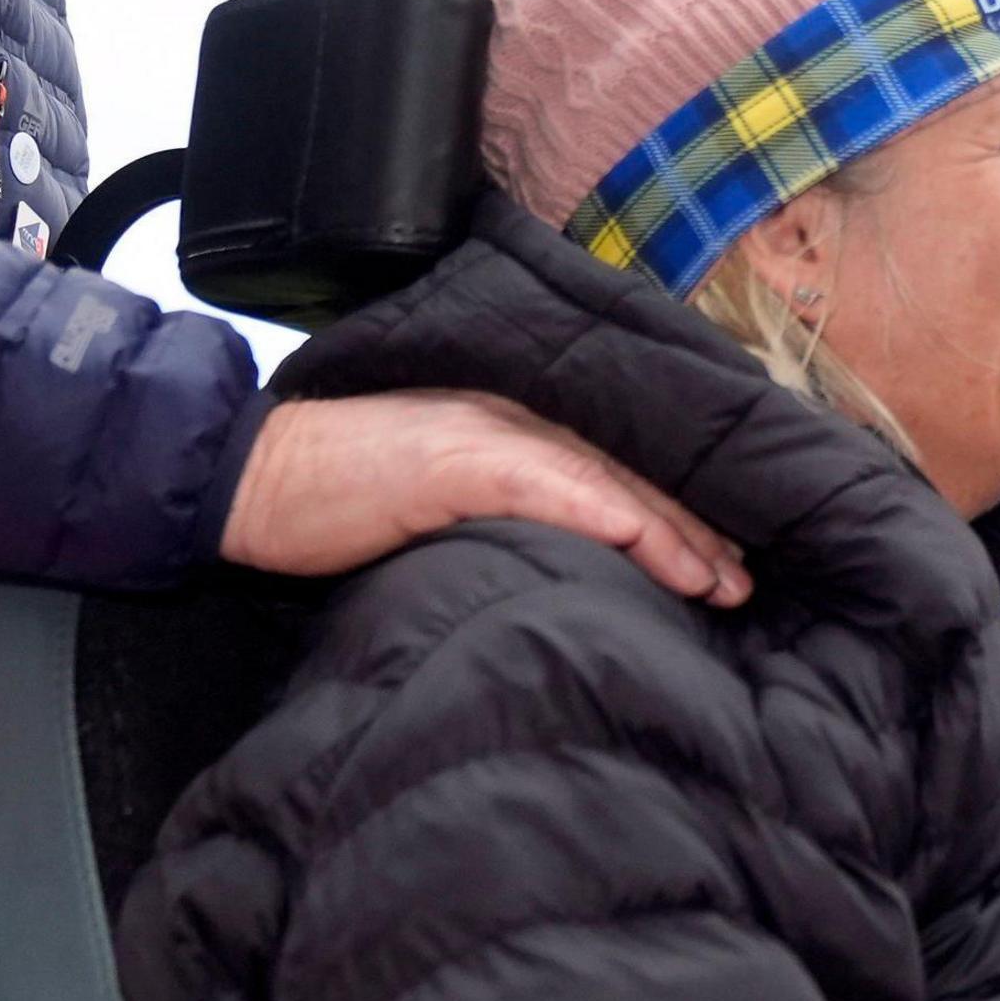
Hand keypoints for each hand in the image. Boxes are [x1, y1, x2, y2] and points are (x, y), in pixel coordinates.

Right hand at [219, 389, 750, 600]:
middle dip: (698, 527)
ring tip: (721, 583)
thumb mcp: (441, 500)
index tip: (728, 556)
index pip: (621, 464)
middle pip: (633, 471)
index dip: (680, 508)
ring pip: (608, 481)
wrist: (252, 479)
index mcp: (518, 424)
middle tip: (746, 581)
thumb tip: (567, 568)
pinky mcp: (458, 460)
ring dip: (672, 534)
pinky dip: (601, 513)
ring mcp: (491, 433)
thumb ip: (504, 512)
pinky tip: (645, 543)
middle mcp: (519, 417)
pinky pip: (548, 484)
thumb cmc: (341, 500)